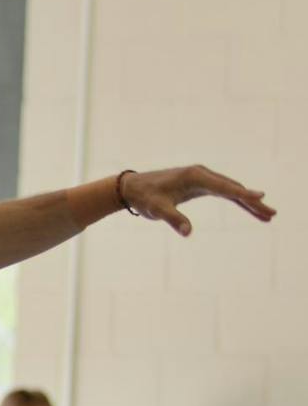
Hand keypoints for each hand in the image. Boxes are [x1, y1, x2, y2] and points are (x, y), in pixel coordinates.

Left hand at [119, 165, 274, 236]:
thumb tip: (187, 232)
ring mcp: (203, 178)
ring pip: (231, 191)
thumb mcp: (157, 210)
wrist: (133, 188)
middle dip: (252, 202)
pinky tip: (249, 208)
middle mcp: (202, 174)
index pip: (223, 187)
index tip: (259, 197)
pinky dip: (237, 200)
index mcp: (194, 176)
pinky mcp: (200, 185)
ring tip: (268, 216)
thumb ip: (173, 219)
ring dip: (249, 203)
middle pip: (233, 189)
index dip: (242, 194)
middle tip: (271, 214)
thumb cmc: (145, 197)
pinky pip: (224, 193)